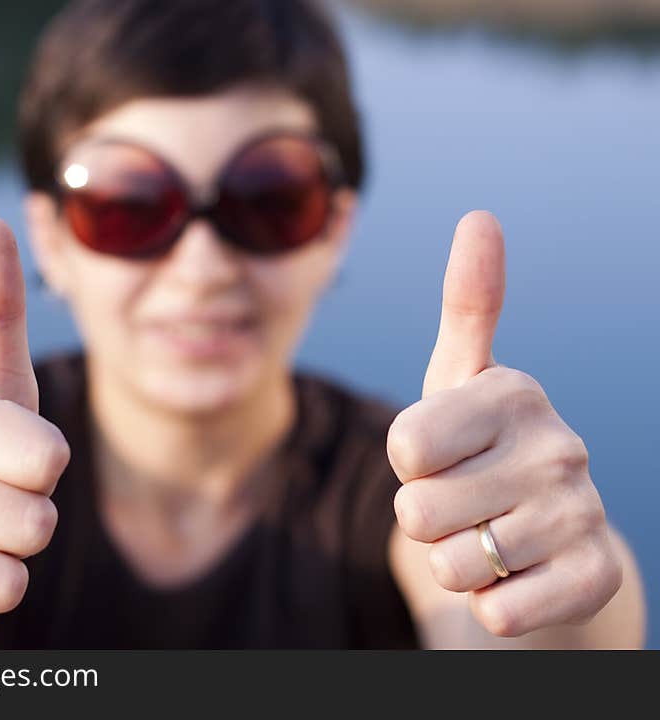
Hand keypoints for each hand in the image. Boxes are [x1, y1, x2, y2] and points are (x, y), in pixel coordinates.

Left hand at [387, 211, 621, 636]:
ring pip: (453, 565)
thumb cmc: (480, 449)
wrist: (542, 537)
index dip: (406, 464)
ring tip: (485, 537)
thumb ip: (466, 304)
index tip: (435, 455)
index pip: (403, 444)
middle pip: (419, 510)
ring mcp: (581, 515)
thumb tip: (480, 217)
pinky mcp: (596, 577)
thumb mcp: (460, 378)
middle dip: (424, 518)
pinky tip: (515, 576)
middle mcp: (559, 447)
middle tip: (460, 503)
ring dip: (453, 563)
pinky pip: (502, 612)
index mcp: (514, 392)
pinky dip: (491, 605)